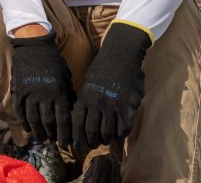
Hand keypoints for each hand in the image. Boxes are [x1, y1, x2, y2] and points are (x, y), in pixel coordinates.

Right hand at [10, 31, 74, 145]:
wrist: (34, 46)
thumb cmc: (53, 61)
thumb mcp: (65, 77)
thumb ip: (68, 94)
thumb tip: (71, 111)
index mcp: (59, 93)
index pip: (63, 120)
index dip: (64, 133)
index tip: (65, 142)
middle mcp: (44, 96)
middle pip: (48, 123)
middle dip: (51, 135)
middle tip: (53, 141)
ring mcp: (30, 94)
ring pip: (33, 119)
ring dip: (37, 131)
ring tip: (41, 138)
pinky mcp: (18, 90)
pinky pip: (20, 111)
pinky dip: (24, 121)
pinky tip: (28, 127)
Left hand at [72, 23, 151, 149]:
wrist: (120, 55)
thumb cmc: (102, 69)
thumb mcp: (88, 84)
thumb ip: (85, 101)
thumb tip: (77, 119)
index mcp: (84, 98)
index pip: (76, 123)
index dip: (74, 137)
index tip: (74, 144)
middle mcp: (96, 104)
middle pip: (90, 132)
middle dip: (89, 142)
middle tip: (90, 145)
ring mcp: (112, 106)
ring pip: (106, 133)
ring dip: (104, 140)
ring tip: (103, 140)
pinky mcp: (127, 107)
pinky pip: (122, 129)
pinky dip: (119, 135)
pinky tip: (117, 134)